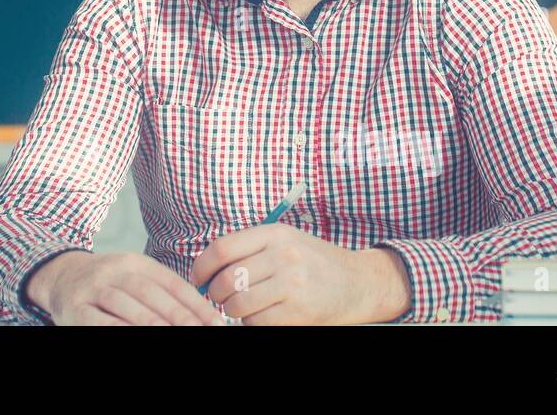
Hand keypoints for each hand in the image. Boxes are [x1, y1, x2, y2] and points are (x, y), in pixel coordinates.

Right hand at [28, 250, 228, 325]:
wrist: (60, 277)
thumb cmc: (107, 285)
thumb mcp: (133, 279)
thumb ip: (162, 293)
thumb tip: (201, 316)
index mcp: (135, 262)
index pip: (171, 282)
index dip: (195, 303)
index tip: (216, 322)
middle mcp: (113, 270)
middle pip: (150, 293)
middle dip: (179, 315)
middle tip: (199, 330)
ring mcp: (92, 289)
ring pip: (126, 305)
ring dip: (153, 323)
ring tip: (175, 335)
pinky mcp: (76, 309)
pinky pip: (101, 322)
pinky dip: (120, 329)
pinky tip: (138, 337)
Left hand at [189, 224, 411, 323]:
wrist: (358, 282)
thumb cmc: (314, 261)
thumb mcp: (285, 241)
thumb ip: (250, 249)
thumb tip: (207, 269)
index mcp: (275, 233)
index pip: (222, 248)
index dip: (201, 266)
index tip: (198, 278)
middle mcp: (283, 256)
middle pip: (227, 279)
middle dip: (216, 293)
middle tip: (219, 297)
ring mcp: (292, 284)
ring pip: (239, 304)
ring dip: (233, 311)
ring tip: (242, 307)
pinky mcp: (299, 311)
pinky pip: (258, 322)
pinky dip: (252, 323)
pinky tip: (261, 316)